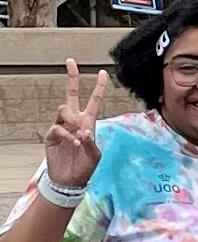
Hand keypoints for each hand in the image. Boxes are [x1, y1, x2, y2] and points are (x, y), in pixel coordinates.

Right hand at [44, 60, 105, 190]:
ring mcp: (62, 127)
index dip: (98, 87)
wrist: (71, 180)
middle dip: (72, 78)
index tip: (103, 72)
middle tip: (71, 61)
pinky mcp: (51, 135)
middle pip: (71, 94)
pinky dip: (66, 134)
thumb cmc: (85, 166)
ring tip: (77, 135)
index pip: (94, 100)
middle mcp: (75, 121)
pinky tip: (72, 143)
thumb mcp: (94, 154)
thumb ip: (90, 142)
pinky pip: (57, 127)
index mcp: (89, 122)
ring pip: (63, 109)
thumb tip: (83, 131)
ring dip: (71, 119)